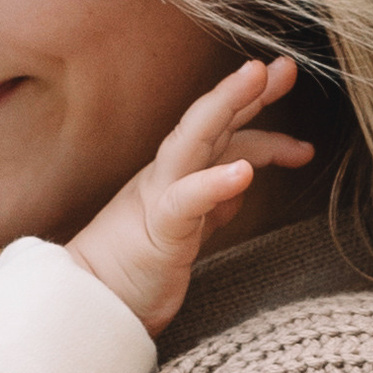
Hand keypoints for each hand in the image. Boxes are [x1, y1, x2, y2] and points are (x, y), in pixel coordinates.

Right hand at [66, 59, 315, 335]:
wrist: (87, 306)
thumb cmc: (132, 274)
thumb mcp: (187, 233)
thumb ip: (213, 205)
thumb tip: (241, 184)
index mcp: (175, 176)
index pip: (220, 133)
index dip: (253, 105)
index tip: (285, 82)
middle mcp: (167, 176)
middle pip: (211, 122)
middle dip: (246, 90)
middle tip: (283, 65)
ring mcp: (160, 198)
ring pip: (194, 141)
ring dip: (227, 106)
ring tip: (258, 79)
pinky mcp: (159, 230)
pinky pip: (187, 201)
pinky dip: (214, 183)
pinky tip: (244, 173)